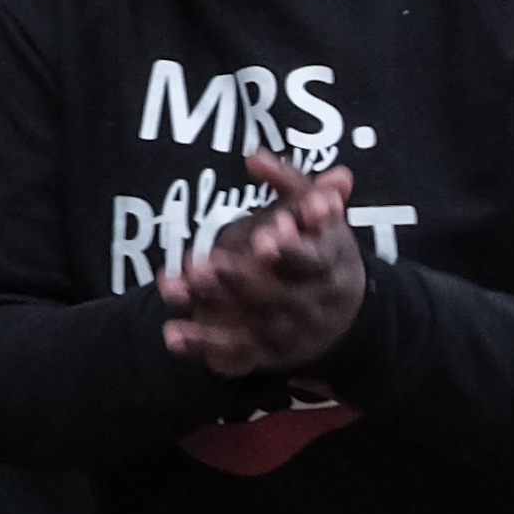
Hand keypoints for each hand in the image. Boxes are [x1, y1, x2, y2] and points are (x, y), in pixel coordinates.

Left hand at [157, 152, 366, 378]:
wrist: (340, 311)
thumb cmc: (321, 246)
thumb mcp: (315, 210)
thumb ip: (287, 181)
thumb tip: (254, 157)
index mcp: (331, 266)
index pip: (313, 262)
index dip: (290, 252)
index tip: (264, 239)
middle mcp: (311, 305)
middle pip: (276, 298)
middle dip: (240, 280)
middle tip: (205, 264)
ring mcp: (288, 334)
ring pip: (251, 328)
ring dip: (214, 310)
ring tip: (179, 288)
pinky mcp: (265, 355)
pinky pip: (233, 357)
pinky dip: (201, 348)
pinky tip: (172, 333)